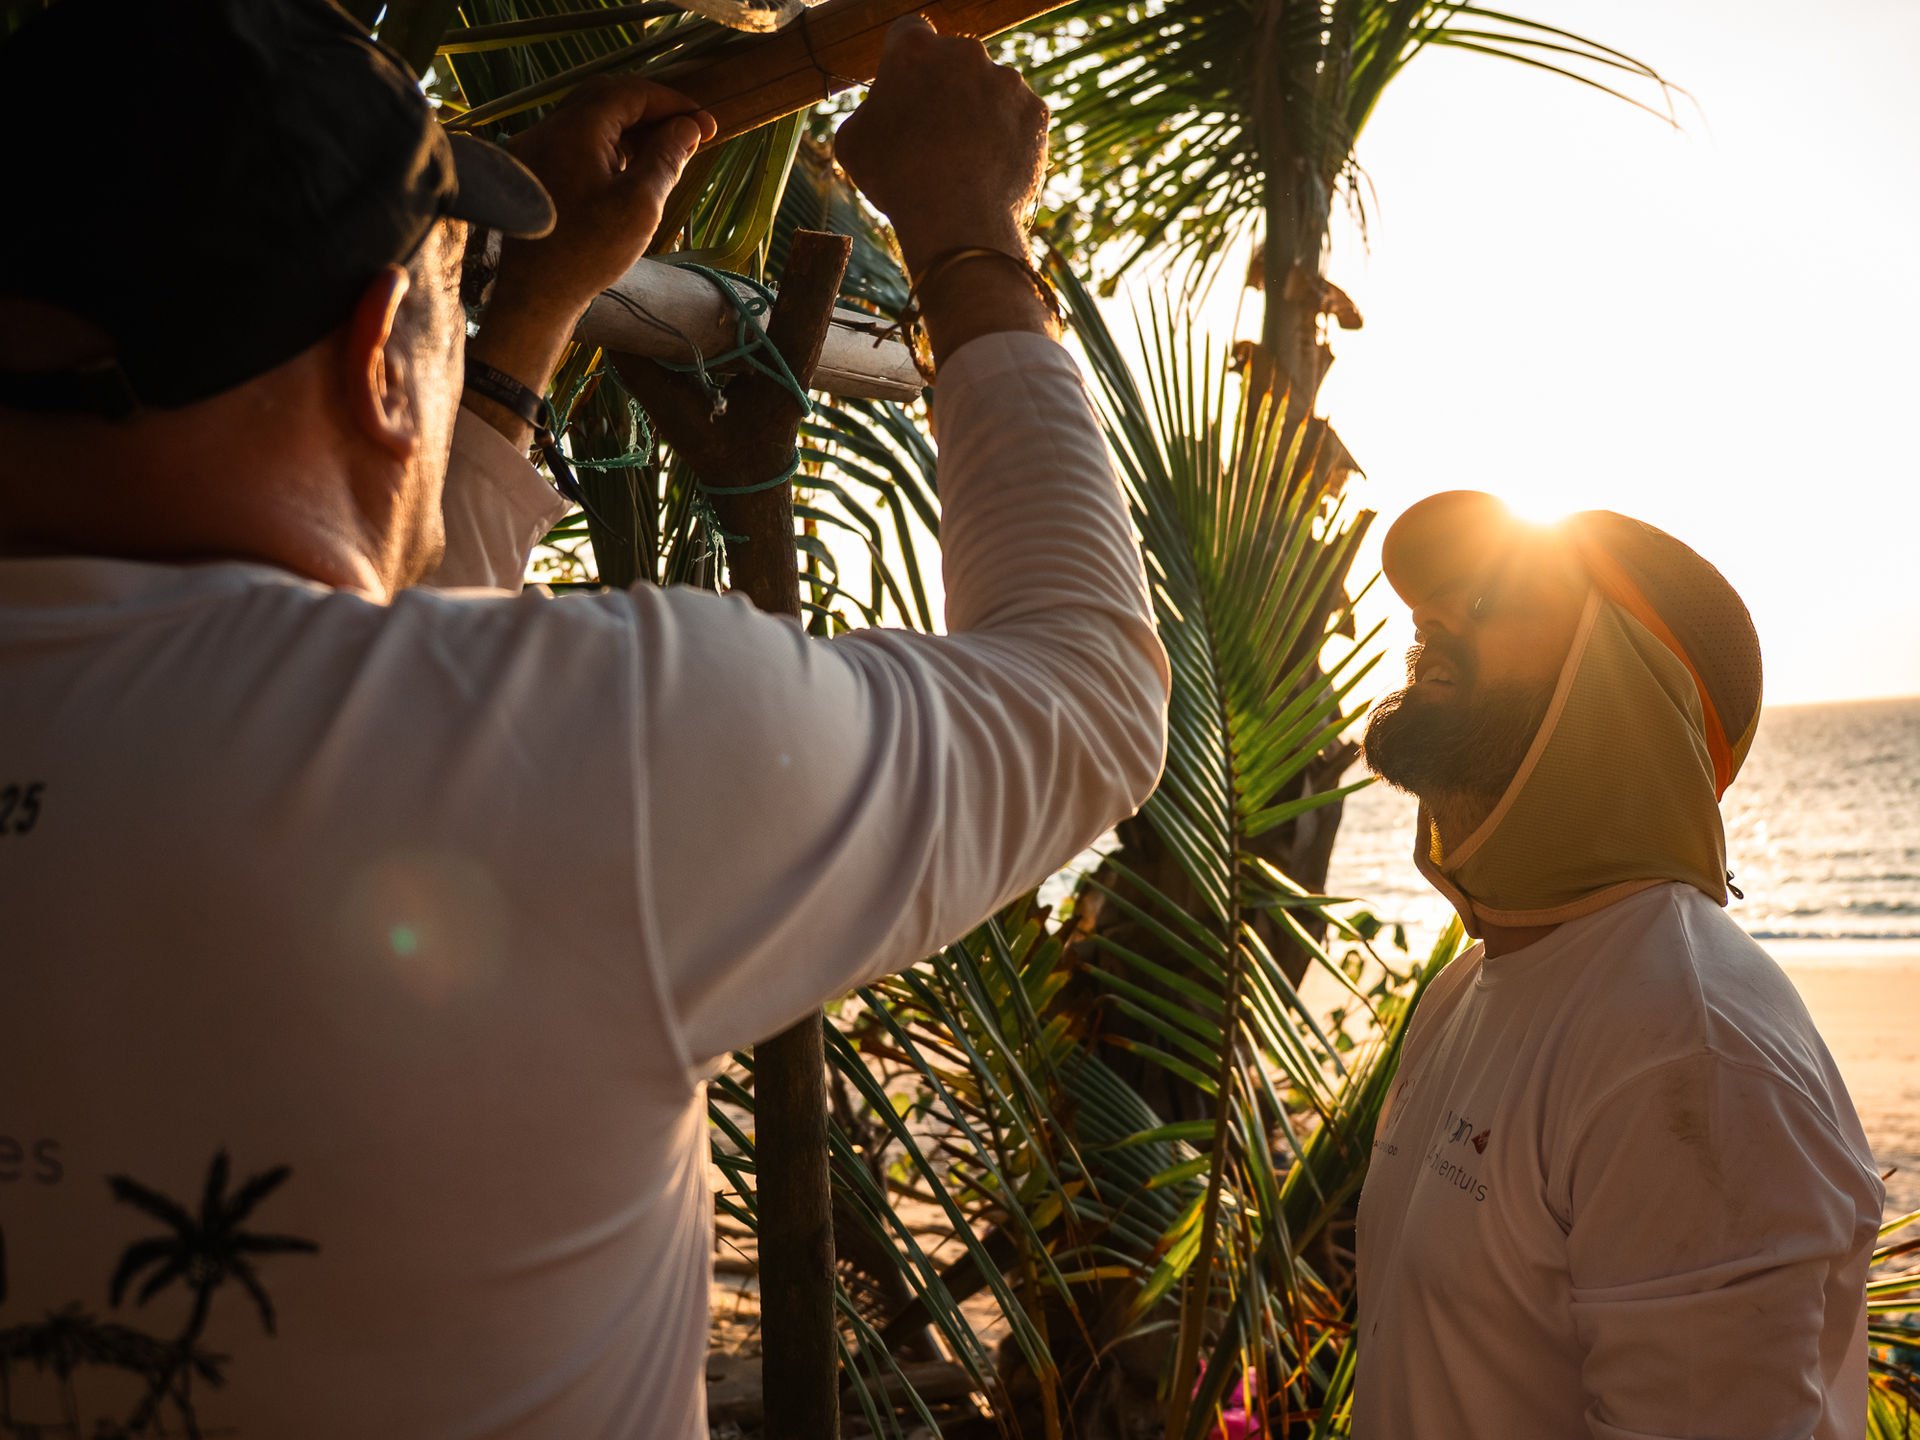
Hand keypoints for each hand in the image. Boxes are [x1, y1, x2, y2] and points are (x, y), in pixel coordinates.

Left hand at [465, 77, 714, 447]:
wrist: (535, 297)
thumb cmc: (589, 254)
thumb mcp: (640, 206)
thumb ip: (665, 158)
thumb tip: (686, 128)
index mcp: (574, 130)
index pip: (630, 93)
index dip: (672, 103)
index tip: (705, 124)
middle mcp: (547, 129)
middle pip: (607, 99)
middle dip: (651, 111)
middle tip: (688, 133)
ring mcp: (534, 148)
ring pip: (589, 120)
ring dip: (630, 128)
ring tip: (664, 151)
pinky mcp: (532, 170)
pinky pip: (574, 141)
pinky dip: (607, 145)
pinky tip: (629, 168)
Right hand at [833, 17, 1048, 275]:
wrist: (957, 220)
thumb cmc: (896, 179)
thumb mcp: (852, 141)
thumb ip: (871, 109)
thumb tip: (884, 111)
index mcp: (915, 48)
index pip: (909, 32)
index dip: (905, 63)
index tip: (906, 90)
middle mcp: (966, 51)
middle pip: (955, 59)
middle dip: (946, 87)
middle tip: (935, 132)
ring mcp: (1008, 80)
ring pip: (991, 88)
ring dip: (980, 111)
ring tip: (966, 158)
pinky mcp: (1037, 111)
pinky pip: (1019, 118)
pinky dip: (1009, 136)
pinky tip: (992, 166)